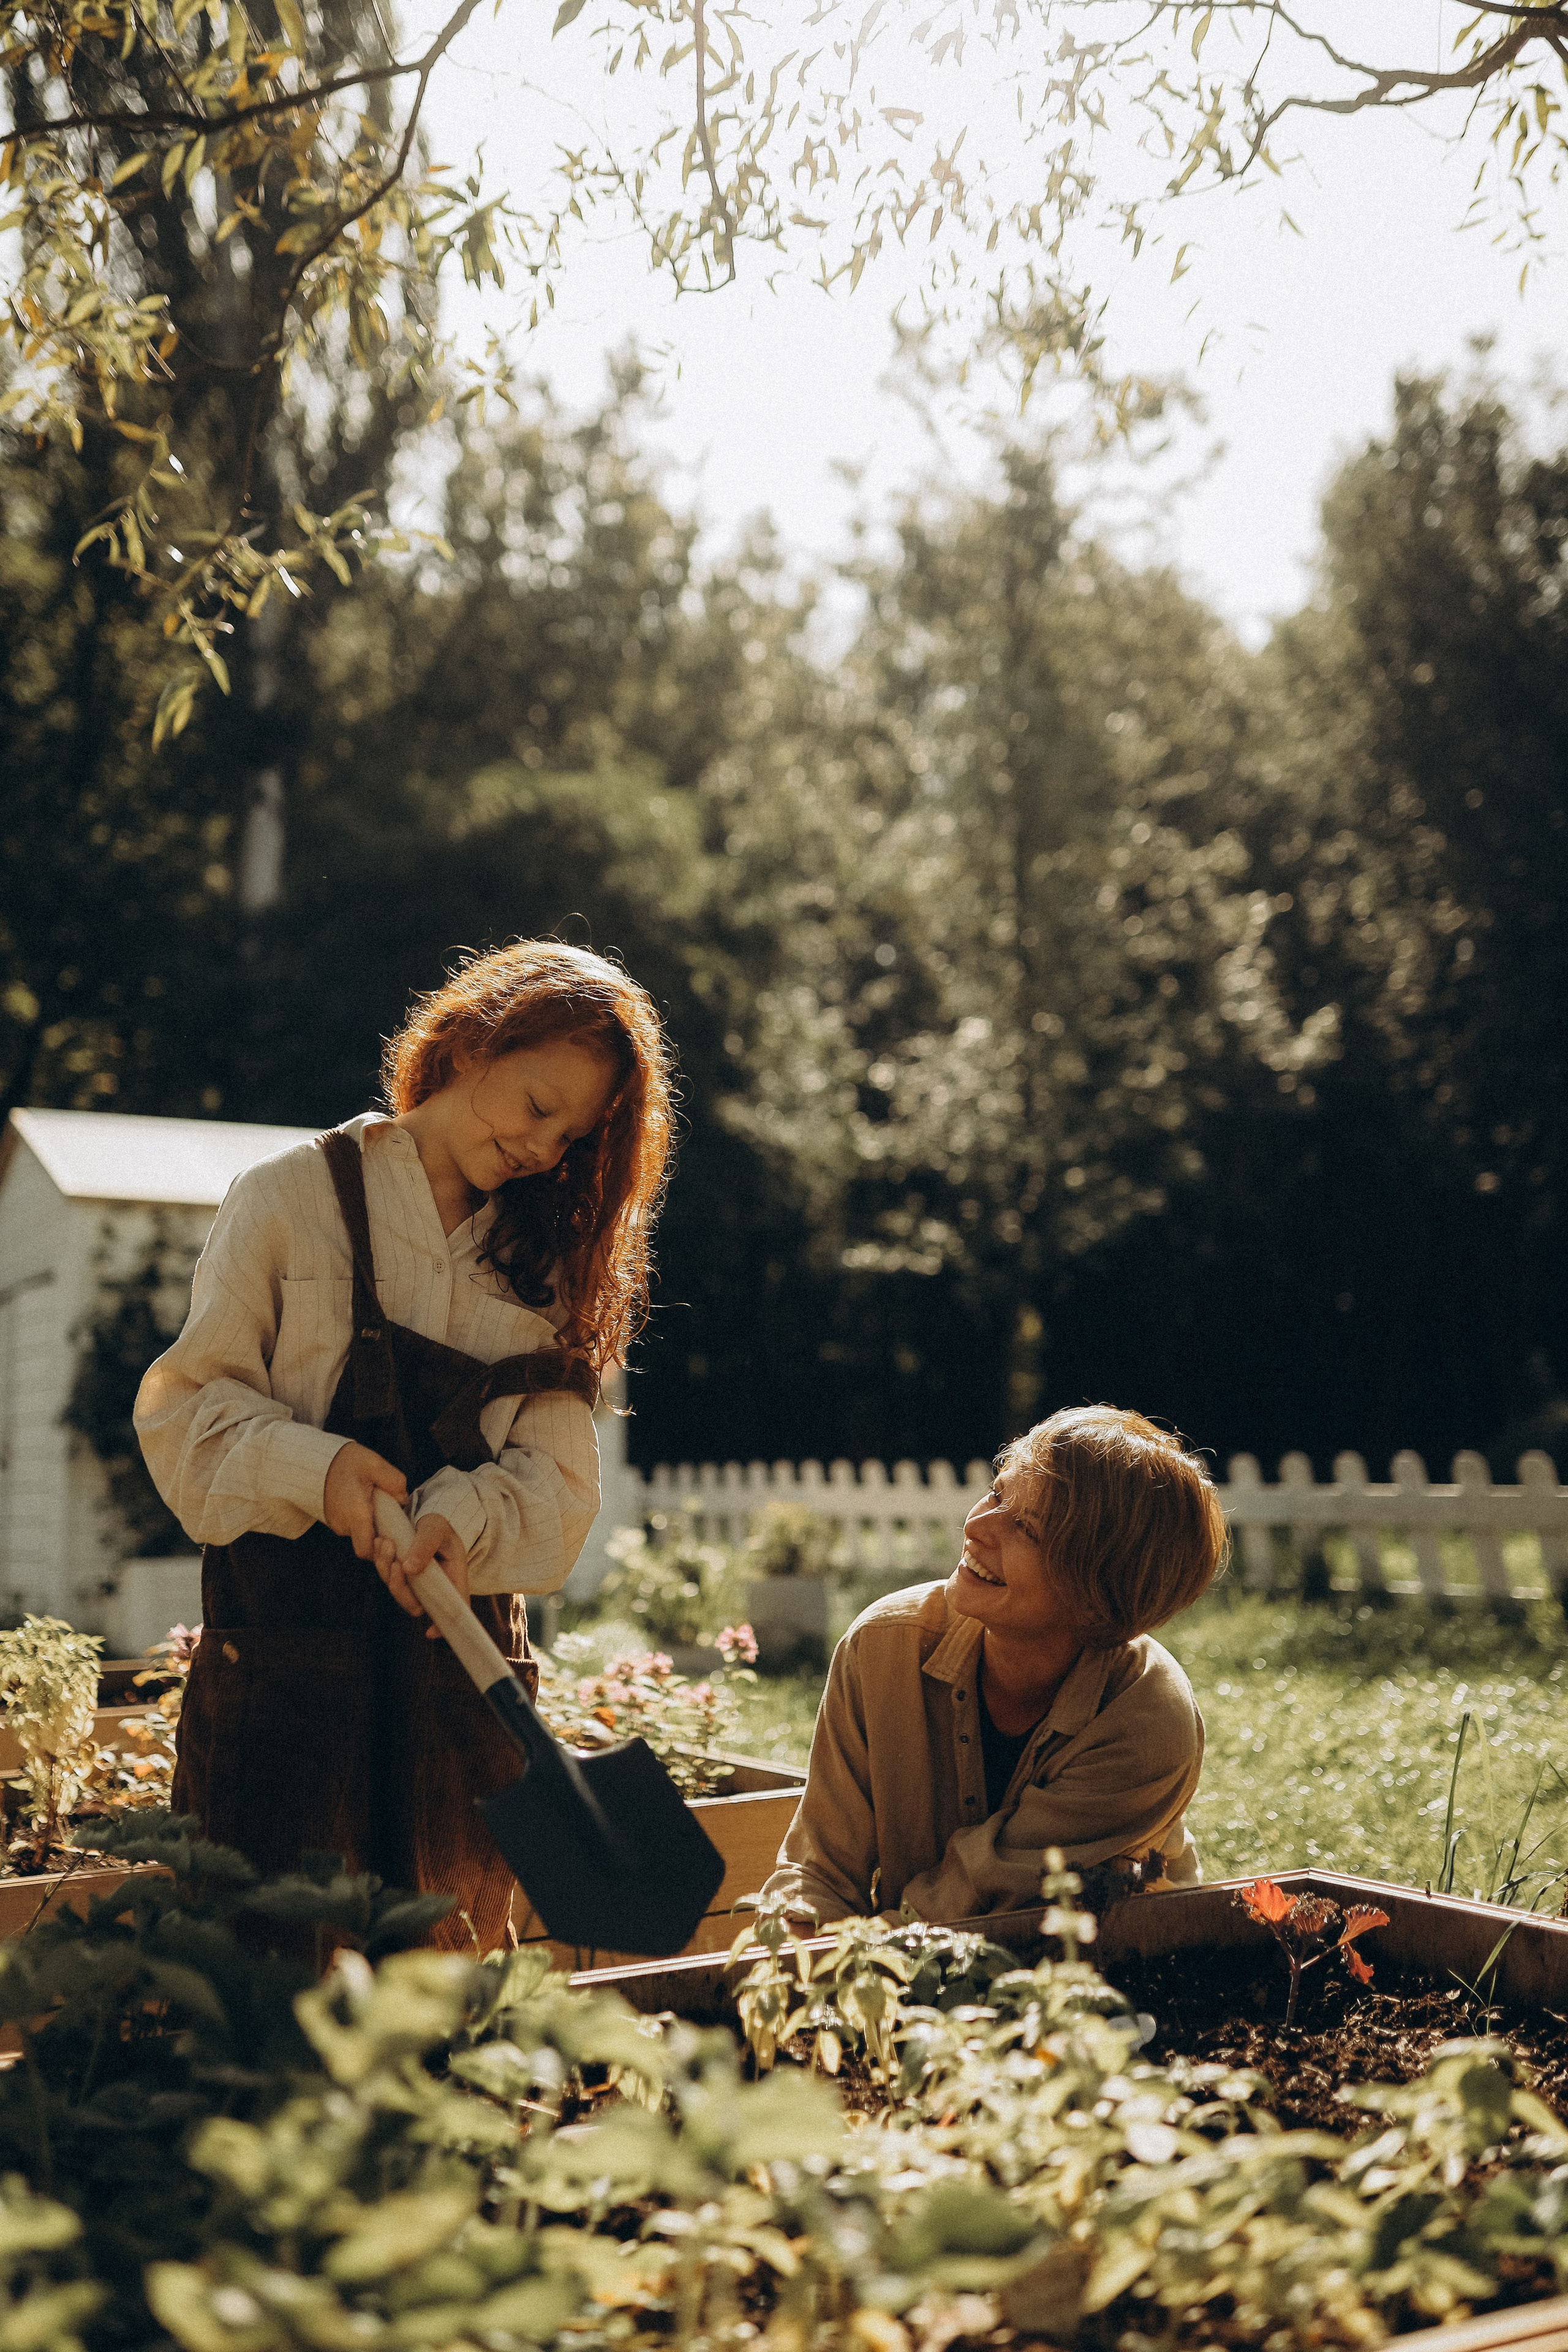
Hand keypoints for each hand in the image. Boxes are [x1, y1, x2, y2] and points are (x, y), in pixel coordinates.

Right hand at [323, 1441, 407, 1561]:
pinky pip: (353, 1527)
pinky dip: (364, 1522)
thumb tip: (403, 1499)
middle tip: (393, 1523)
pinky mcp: (335, 1520)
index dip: (380, 1552)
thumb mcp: (375, 1464)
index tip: (391, 1540)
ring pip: (360, 1535)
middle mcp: (343, 1524)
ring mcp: (337, 1524)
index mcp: (355, 1514)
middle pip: (366, 1544)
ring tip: (383, 1511)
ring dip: (373, 1528)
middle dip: (381, 1538)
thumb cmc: (347, 1461)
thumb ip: (394, 1482)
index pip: (366, 1551)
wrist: (318, 1460)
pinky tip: (372, 1508)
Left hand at [373, 1513, 469, 1639]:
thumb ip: (425, 1546)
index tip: (430, 1632)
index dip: (444, 1624)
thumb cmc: (438, 1526)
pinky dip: (382, 1563)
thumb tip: (409, 1569)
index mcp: (453, 1578)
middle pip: (417, 1605)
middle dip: (400, 1587)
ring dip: (387, 1571)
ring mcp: (418, 1585)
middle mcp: (436, 1588)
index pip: (455, 1607)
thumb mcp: (436, 1529)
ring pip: (399, 1592)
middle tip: (395, 1561)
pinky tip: (380, 1542)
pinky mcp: (403, 1578)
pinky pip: (389, 1578)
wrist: (427, 1521)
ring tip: (385, 1543)